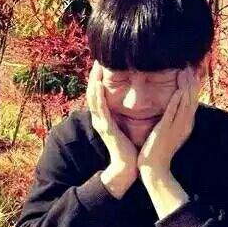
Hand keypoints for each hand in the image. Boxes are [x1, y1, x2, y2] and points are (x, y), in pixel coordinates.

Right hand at [86, 60, 138, 174]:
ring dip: (93, 81)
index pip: (98, 95)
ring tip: (96, 67)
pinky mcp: (105, 127)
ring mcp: (101, 123)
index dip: (98, 80)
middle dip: (94, 76)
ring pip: (93, 98)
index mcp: (104, 118)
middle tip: (96, 60)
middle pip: (92, 93)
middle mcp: (99, 119)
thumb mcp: (127, 127)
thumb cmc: (131, 148)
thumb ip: (126, 116)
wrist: (128, 166)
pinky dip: (97, 95)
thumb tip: (135, 104)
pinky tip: (98, 84)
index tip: (102, 66)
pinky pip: (99, 108)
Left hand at [137, 66, 199, 174]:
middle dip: (192, 82)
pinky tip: (179, 90)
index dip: (193, 86)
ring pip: (186, 104)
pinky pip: (173, 114)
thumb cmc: (159, 151)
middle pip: (192, 100)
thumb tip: (173, 107)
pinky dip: (177, 102)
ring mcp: (176, 129)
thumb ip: (172, 119)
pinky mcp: (166, 131)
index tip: (192, 71)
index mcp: (186, 125)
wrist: (154, 169)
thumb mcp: (169, 132)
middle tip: (191, 65)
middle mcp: (185, 126)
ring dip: (187, 87)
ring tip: (186, 71)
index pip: (193, 101)